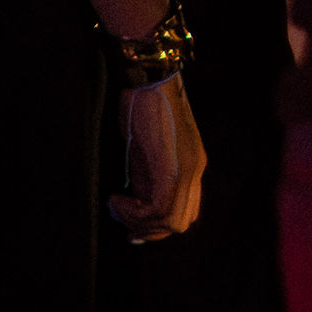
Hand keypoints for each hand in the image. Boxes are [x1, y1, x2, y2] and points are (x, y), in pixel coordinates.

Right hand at [110, 75, 204, 241]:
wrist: (149, 82)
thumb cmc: (142, 111)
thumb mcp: (147, 152)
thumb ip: (148, 178)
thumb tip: (133, 208)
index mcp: (193, 166)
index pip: (187, 212)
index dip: (158, 225)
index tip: (131, 223)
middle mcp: (196, 171)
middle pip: (181, 222)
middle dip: (147, 229)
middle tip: (121, 218)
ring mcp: (188, 170)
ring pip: (171, 221)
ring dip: (137, 222)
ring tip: (117, 205)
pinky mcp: (173, 168)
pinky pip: (158, 208)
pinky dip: (133, 212)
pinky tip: (116, 198)